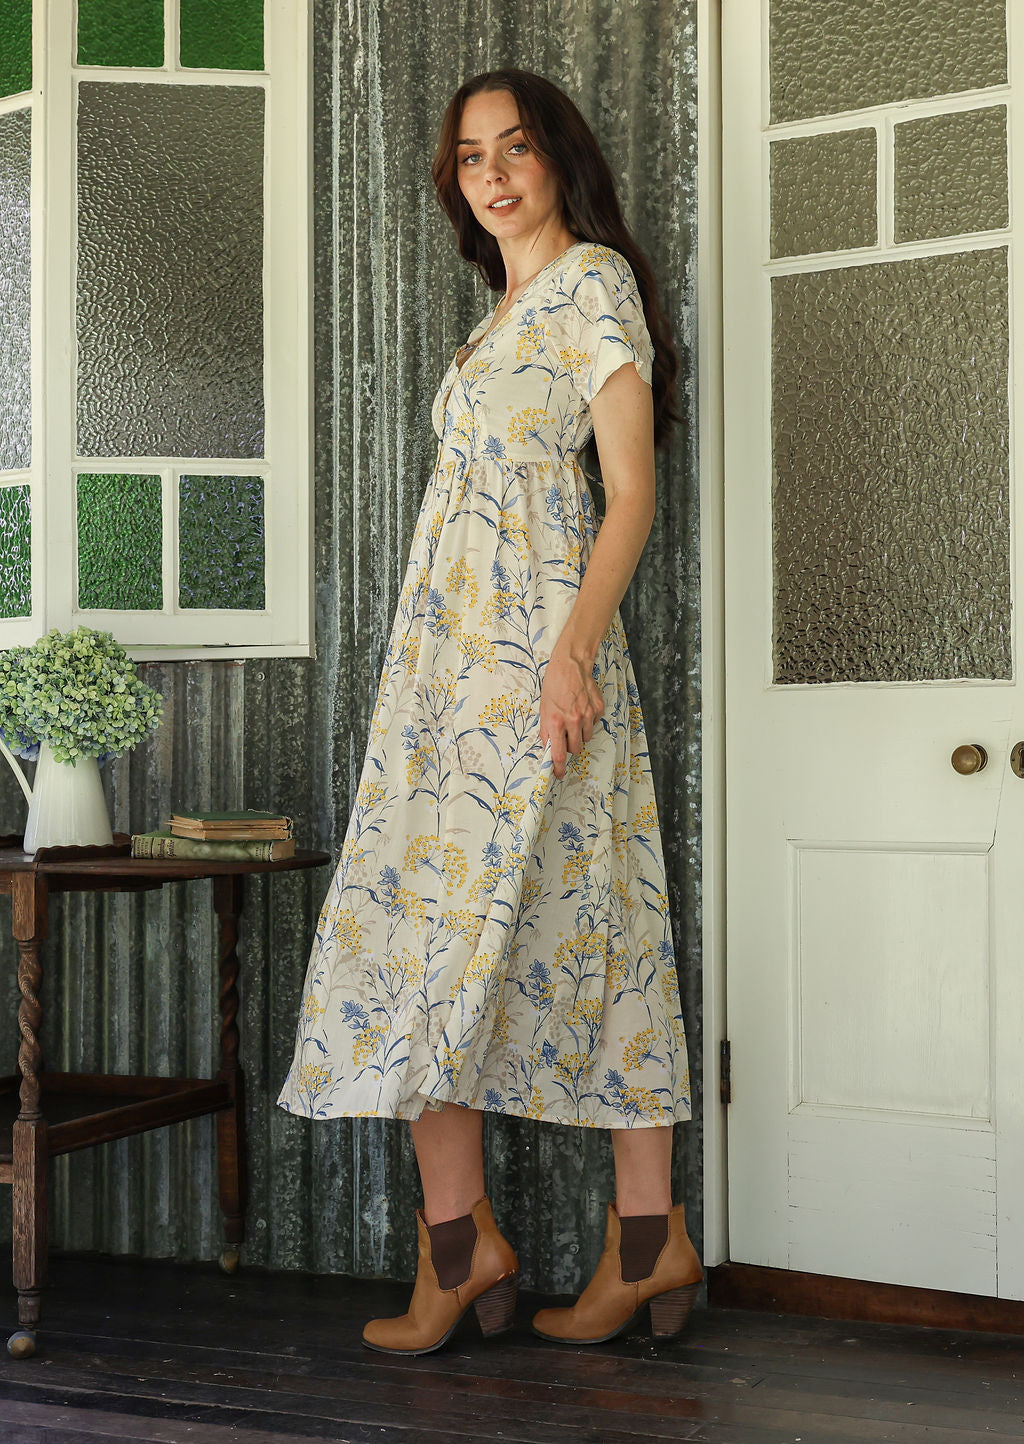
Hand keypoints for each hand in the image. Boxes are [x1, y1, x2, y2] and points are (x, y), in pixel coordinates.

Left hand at [539, 642, 604, 778]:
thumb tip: (548, 747)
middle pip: (575, 749)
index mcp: (556, 722)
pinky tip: (582, 709)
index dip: (558, 767)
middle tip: (565, 735)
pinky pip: (594, 724)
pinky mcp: (598, 709)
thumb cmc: (554, 684)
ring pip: (586, 738)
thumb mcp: (543, 708)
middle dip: (570, 746)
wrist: (571, 665)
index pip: (558, 753)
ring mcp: (588, 715)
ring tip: (573, 717)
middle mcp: (573, 721)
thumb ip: (546, 730)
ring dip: (579, 733)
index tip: (558, 773)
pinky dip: (588, 721)